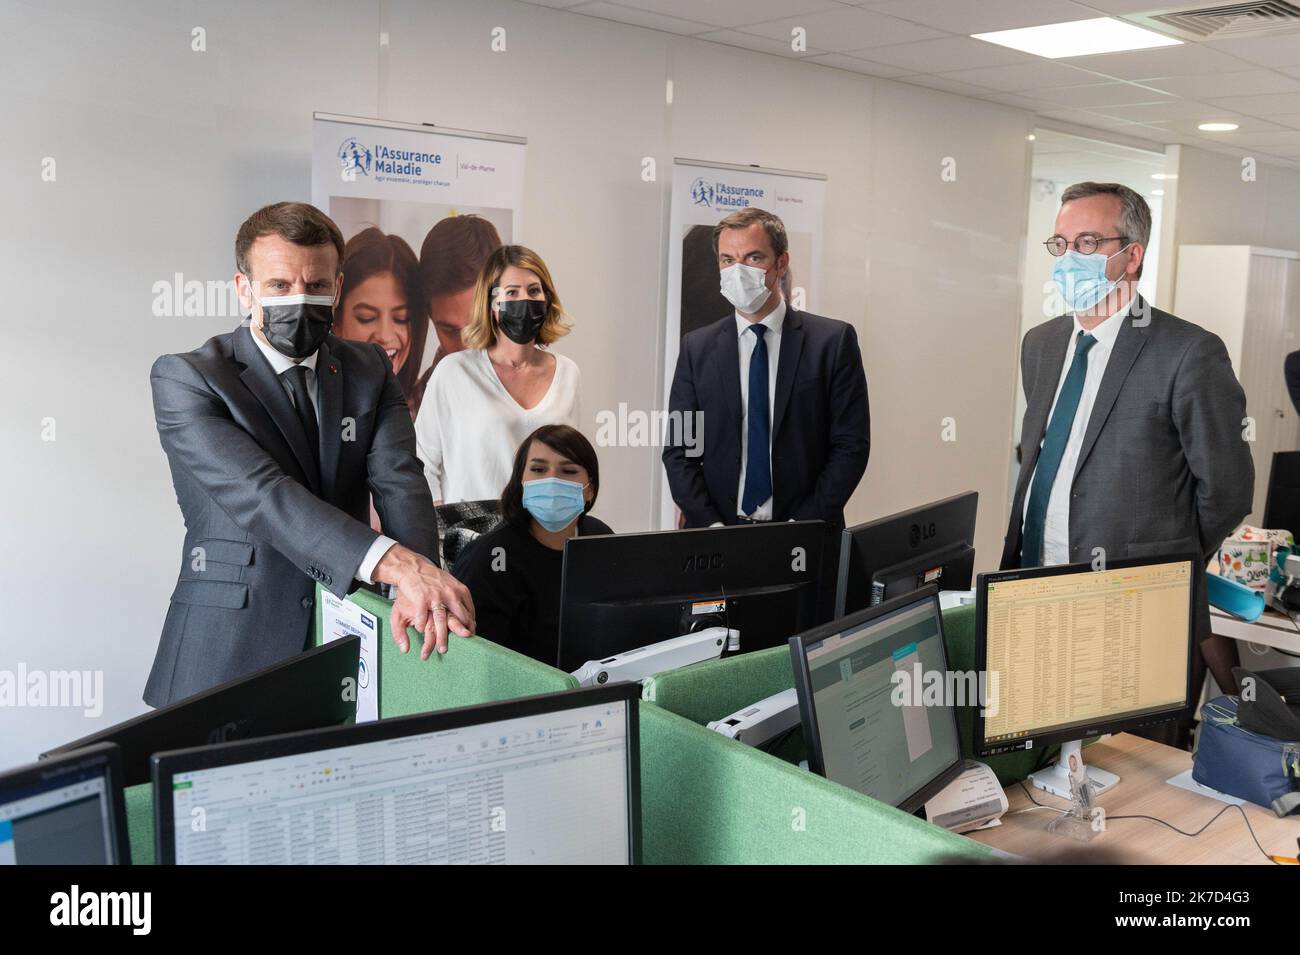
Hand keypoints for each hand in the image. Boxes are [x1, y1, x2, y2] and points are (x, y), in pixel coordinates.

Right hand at [373, 544, 474, 659]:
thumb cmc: (431, 578)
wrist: (412, 567)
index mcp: (458, 591)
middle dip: (461, 633)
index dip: (471, 623)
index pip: (469, 611)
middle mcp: (449, 594)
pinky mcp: (421, 599)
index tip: (471, 632)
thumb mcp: (450, 584)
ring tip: (442, 649)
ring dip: (442, 638)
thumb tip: (470, 615)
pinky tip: (421, 631)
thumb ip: (459, 598)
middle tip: (462, 643)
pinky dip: (422, 627)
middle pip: (459, 618)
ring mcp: (435, 597)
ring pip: (441, 622)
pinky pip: (423, 618)